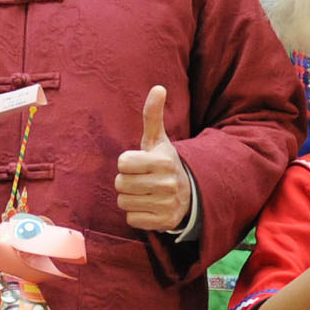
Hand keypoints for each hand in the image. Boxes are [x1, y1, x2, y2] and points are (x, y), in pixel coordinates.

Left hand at [115, 86, 194, 232]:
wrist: (188, 194)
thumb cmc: (163, 163)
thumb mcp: (158, 140)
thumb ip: (153, 115)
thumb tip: (158, 87)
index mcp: (163, 161)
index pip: (123, 163)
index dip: (126, 163)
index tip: (139, 164)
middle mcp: (166, 183)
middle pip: (121, 184)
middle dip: (126, 182)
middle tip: (141, 180)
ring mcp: (166, 204)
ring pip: (124, 202)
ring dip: (130, 198)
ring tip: (144, 193)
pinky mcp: (164, 222)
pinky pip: (131, 220)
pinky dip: (136, 215)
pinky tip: (148, 207)